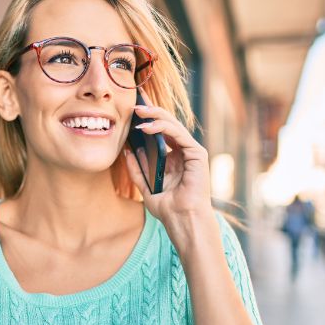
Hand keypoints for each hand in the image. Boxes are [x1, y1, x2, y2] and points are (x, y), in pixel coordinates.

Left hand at [124, 87, 212, 224]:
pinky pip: (179, 134)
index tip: (134, 108)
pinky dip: (163, 128)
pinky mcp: (197, 154)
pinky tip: (147, 127)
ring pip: (173, 125)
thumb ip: (137, 169)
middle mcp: (183, 153)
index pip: (161, 132)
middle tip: (135, 104)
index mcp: (174, 158)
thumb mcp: (145, 186)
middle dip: (151, 112)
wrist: (182, 220)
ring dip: (155, 116)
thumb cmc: (168, 207)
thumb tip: (127, 151)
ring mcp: (191, 152)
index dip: (149, 118)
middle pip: (167, 125)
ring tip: (138, 111)